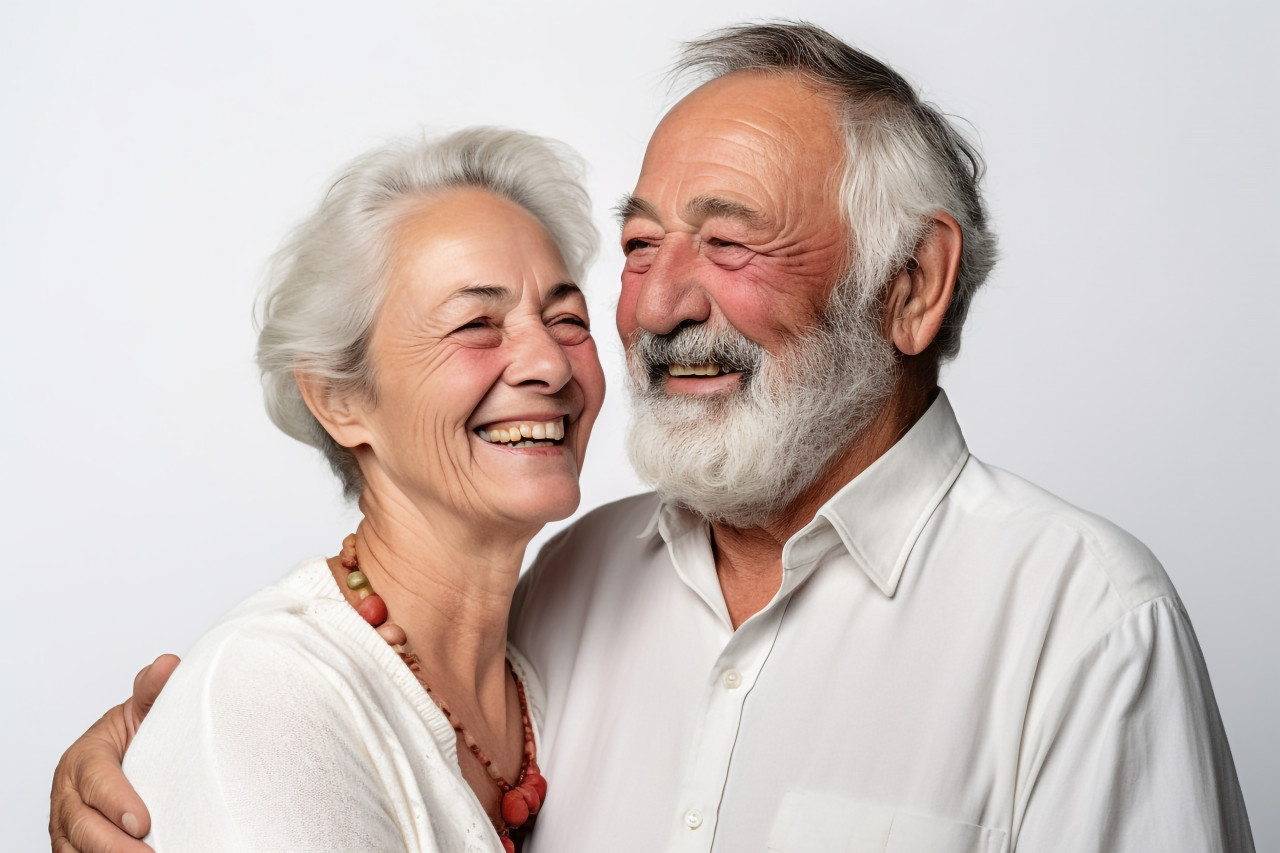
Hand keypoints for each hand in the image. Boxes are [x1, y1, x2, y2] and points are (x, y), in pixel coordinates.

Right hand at [50, 654, 179, 852]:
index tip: (143, 822)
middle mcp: (68, 796)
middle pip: (82, 827)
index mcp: (83, 758)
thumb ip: (153, 691)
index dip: (117, 803)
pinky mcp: (75, 849)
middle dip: (115, 847)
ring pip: (76, 851)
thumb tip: (167, 665)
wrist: (132, 757)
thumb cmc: (138, 737)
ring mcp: (67, 827)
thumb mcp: (144, 711)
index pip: (95, 782)